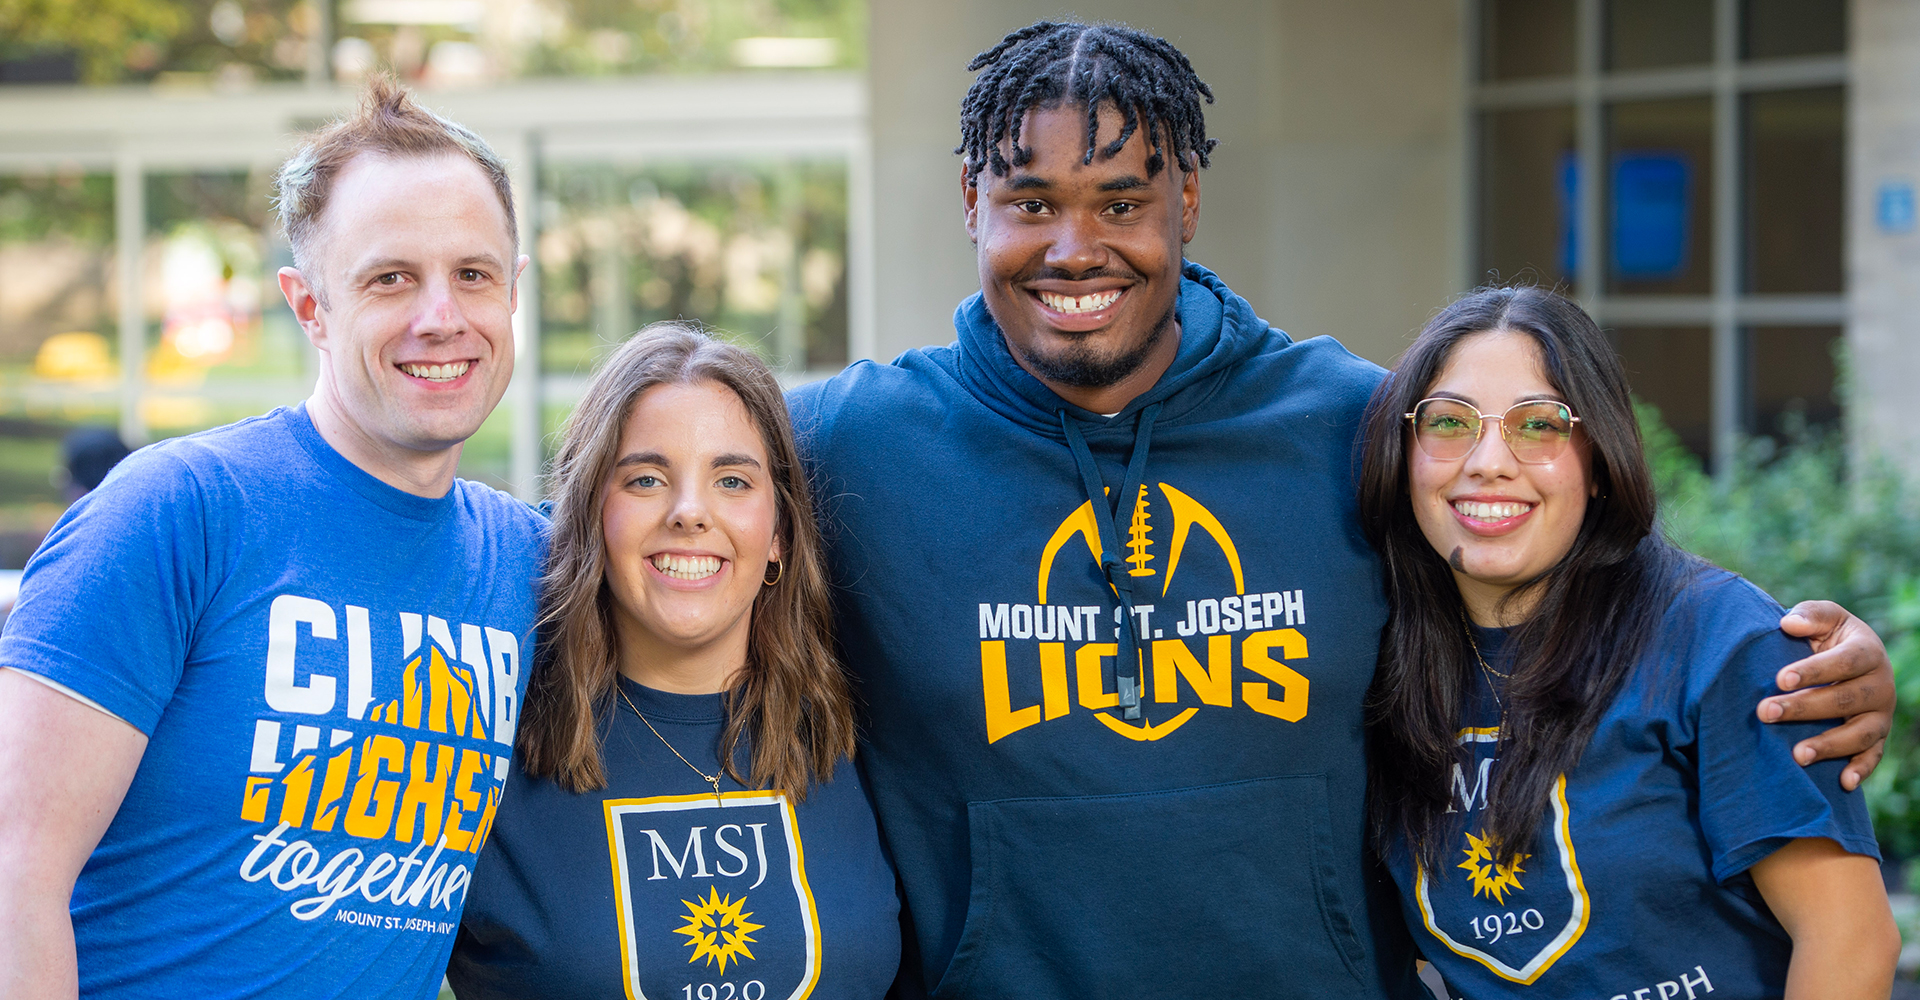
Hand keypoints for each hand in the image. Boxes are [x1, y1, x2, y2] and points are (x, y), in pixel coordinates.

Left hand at [1758, 601, 1892, 790]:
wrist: (1850, 659)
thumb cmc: (1828, 636)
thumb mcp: (1823, 617)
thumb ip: (1810, 616)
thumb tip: (1789, 623)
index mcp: (1868, 651)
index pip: (1843, 662)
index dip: (1813, 671)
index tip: (1779, 679)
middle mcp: (1880, 685)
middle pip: (1845, 700)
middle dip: (1804, 708)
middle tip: (1765, 712)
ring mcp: (1881, 714)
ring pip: (1861, 733)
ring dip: (1830, 745)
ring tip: (1797, 754)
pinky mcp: (1878, 737)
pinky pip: (1874, 756)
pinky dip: (1861, 770)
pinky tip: (1842, 783)